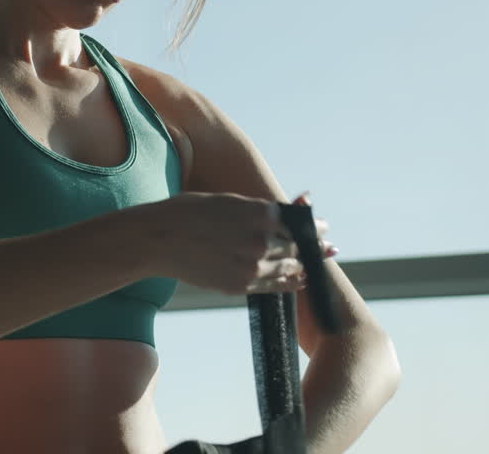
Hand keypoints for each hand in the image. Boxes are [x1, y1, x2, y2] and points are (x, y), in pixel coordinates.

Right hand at [131, 191, 336, 295]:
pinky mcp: (239, 285)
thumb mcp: (228, 201)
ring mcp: (251, 266)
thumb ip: (260, 209)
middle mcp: (261, 240)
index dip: (314, 226)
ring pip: (289, 269)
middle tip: (329, 248)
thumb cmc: (189, 212)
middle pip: (299, 247)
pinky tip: (298, 280)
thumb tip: (288, 211)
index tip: (322, 227)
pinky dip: (289, 283)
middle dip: (316, 247)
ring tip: (315, 264)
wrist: (158, 239)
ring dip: (305, 266)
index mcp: (260, 213)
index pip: (299, 223)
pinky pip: (273, 287)